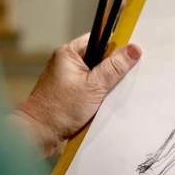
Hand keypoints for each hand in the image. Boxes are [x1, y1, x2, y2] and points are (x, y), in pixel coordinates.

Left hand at [11, 33, 141, 157]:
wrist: (39, 135)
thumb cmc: (60, 109)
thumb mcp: (93, 86)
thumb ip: (114, 68)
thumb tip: (134, 49)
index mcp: (69, 53)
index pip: (100, 39)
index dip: (117, 45)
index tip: (135, 53)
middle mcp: (69, 63)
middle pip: (101, 58)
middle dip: (116, 67)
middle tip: (131, 74)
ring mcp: (71, 79)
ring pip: (99, 75)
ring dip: (110, 83)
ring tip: (121, 90)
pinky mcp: (73, 94)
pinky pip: (94, 88)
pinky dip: (103, 94)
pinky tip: (111, 101)